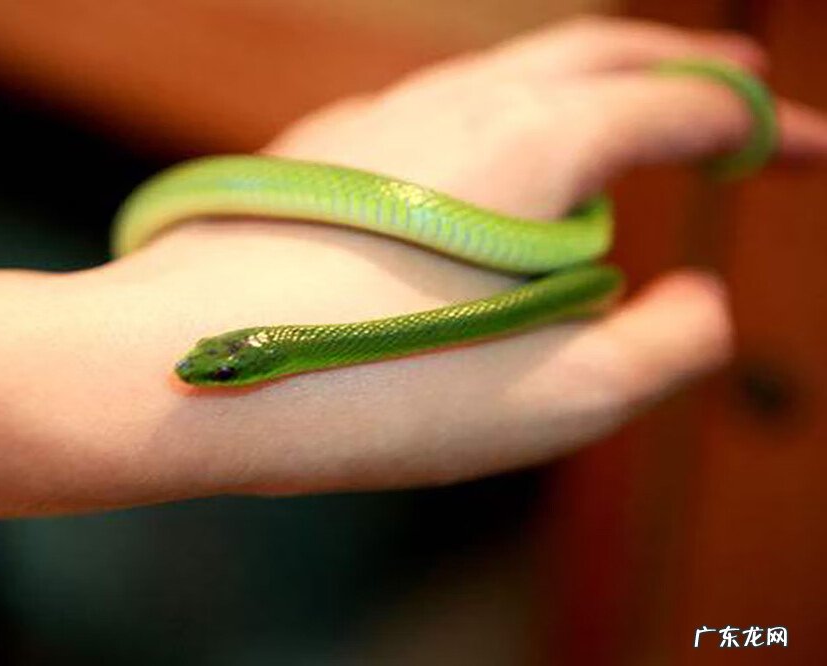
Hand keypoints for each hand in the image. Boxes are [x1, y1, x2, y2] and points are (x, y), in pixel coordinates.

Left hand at [88, 17, 826, 495]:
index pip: (678, 105)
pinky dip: (504, 114)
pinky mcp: (321, 152)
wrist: (175, 366)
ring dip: (589, 78)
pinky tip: (495, 161)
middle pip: (597, 51)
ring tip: (631, 110)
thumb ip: (661, 348)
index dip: (761, 126)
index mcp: (533, 143)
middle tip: (745, 90)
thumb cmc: (367, 389)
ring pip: (511, 69)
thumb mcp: (553, 400)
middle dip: (683, 68)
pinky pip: (441, 107)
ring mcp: (378, 116)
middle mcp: (456, 103)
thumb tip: (695, 300)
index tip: (807, 151)